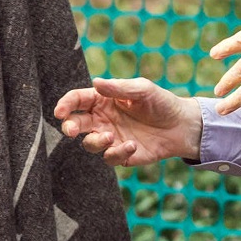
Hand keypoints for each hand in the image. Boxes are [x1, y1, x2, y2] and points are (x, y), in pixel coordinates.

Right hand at [53, 78, 201, 165]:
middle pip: (75, 124)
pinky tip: (132, 145)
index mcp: (103, 100)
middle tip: (70, 130)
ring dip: (94, 141)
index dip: (65, 105)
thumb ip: (119, 89)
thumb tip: (96, 83)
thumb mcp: (142, 90)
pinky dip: (116, 152)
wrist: (181, 126)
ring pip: (89, 143)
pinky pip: (109, 157)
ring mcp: (111, 138)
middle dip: (68, 127)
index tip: (60, 112)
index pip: (77, 101)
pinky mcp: (121, 154)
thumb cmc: (160, 103)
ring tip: (110, 136)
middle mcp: (102, 119)